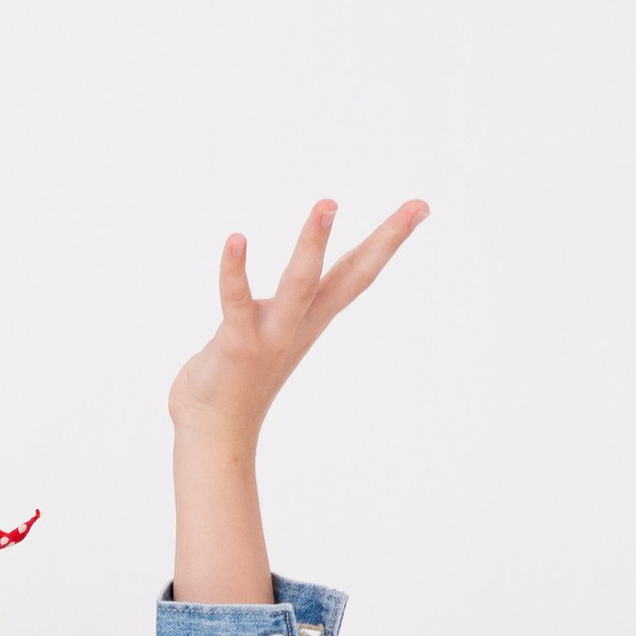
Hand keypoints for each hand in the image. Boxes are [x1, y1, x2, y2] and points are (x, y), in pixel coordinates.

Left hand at [167, 197, 427, 442]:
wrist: (215, 432)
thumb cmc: (237, 380)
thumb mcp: (268, 333)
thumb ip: (275, 311)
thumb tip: (272, 292)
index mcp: (311, 318)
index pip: (357, 272)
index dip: (389, 240)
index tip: (420, 207)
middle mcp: (300, 325)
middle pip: (351, 276)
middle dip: (384, 240)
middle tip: (416, 206)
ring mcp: (272, 336)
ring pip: (299, 285)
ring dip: (313, 244)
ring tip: (328, 203)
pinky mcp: (237, 345)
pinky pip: (236, 302)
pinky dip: (235, 271)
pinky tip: (236, 238)